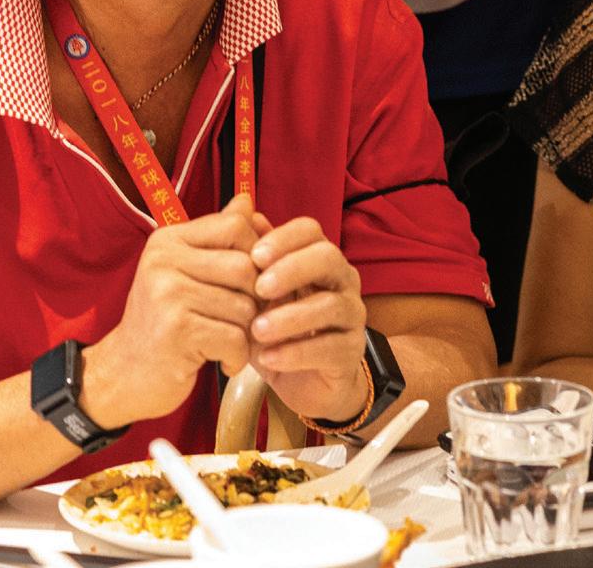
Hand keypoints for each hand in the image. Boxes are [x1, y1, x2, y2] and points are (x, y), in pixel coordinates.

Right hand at [83, 195, 264, 427]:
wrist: (122, 376)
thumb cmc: (162, 322)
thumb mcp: (182, 272)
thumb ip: (216, 238)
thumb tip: (247, 200)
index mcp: (168, 240)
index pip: (235, 226)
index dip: (258, 254)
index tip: (252, 282)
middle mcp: (164, 261)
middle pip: (246, 266)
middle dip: (257, 298)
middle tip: (246, 320)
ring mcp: (168, 295)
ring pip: (244, 306)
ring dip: (247, 333)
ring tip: (229, 342)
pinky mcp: (177, 331)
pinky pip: (235, 338)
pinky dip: (237, 357)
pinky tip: (222, 362)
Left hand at [247, 214, 370, 425]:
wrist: (305, 384)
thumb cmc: (280, 331)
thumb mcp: (260, 296)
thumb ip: (253, 256)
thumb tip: (241, 209)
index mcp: (319, 259)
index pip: (310, 230)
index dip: (284, 238)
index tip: (254, 255)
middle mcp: (342, 280)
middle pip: (328, 258)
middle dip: (292, 269)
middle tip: (259, 287)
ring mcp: (352, 316)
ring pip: (330, 304)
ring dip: (290, 316)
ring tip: (258, 330)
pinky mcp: (351, 352)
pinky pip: (329, 347)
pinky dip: (295, 353)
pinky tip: (268, 358)